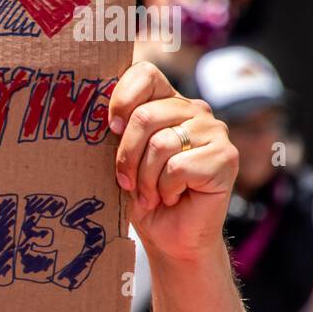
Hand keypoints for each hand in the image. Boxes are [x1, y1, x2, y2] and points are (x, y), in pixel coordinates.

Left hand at [109, 62, 237, 261]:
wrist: (170, 237)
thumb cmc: (141, 195)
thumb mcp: (120, 157)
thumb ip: (116, 129)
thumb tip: (87, 107)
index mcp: (167, 102)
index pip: (145, 74)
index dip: (122, 98)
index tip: (110, 128)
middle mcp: (194, 111)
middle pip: (145, 116)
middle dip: (126, 156)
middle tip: (127, 182)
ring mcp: (214, 132)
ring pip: (161, 144)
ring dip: (145, 178)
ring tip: (150, 194)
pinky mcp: (226, 158)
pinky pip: (179, 167)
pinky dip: (165, 189)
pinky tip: (172, 197)